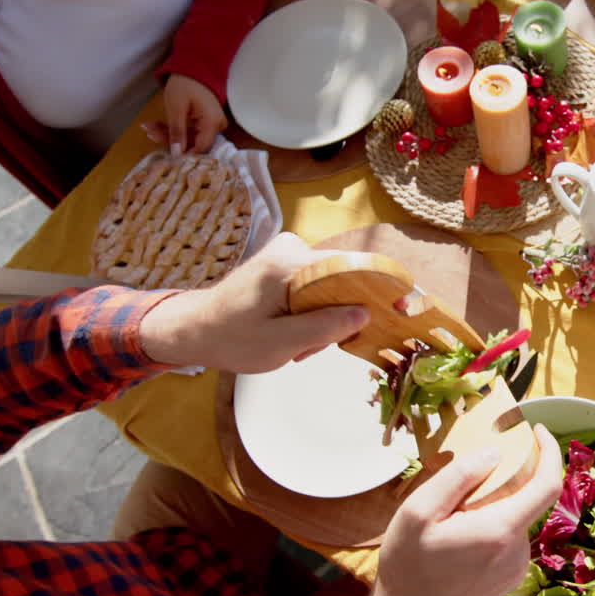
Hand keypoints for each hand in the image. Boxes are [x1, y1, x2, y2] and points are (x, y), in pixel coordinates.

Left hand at [138, 232, 369, 372]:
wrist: (194, 330)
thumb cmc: (231, 339)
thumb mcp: (280, 343)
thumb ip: (324, 327)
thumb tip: (365, 313)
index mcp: (289, 263)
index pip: (350, 266)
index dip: (378, 287)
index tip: (400, 308)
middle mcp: (291, 247)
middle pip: (341, 278)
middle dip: (335, 316)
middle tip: (309, 348)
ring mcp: (287, 252)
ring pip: (330, 284)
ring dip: (321, 318)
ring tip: (296, 345)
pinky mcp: (285, 261)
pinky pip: (316, 284)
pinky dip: (310, 311)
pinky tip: (292, 333)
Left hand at [144, 73, 227, 154]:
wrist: (194, 67)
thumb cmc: (185, 84)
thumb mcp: (176, 108)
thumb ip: (177, 132)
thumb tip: (177, 153)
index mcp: (212, 123)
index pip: (201, 148)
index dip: (184, 154)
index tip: (166, 155)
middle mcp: (216, 126)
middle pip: (193, 142)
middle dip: (170, 140)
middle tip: (150, 133)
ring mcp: (211, 124)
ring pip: (189, 137)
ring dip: (168, 133)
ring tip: (149, 127)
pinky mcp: (205, 121)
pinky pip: (189, 130)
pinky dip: (173, 128)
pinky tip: (156, 125)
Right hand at [359, 425, 564, 595]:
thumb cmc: (407, 567)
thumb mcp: (419, 511)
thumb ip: (459, 476)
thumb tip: (495, 452)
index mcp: (500, 530)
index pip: (548, 485)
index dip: (550, 452)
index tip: (538, 431)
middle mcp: (517, 551)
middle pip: (527, 499)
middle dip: (507, 480)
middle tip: (471, 475)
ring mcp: (516, 568)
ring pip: (516, 519)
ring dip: (496, 506)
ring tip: (456, 513)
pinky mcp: (509, 579)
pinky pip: (509, 539)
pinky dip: (493, 526)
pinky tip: (461, 535)